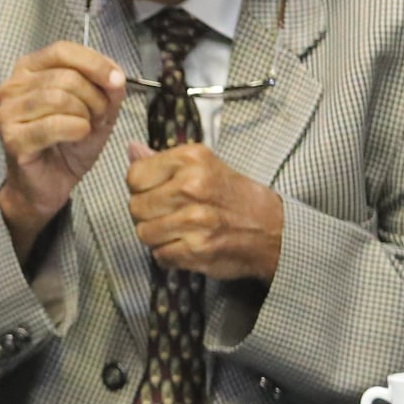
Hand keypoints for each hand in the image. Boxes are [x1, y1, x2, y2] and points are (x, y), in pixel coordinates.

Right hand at [0, 41, 129, 254]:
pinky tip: (78, 136)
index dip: (94, 62)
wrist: (49, 183)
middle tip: (100, 116)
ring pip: (58, 98)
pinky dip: (76, 129)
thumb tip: (116, 77)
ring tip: (87, 127)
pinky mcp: (12, 138)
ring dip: (85, 114)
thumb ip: (107, 89)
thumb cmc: (67, 142)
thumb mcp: (96, 109)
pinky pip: (53, 124)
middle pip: (65, 76)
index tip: (117, 80)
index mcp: (29, 69)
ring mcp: (7, 112)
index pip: (62, 50)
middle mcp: (12, 85)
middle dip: (94, 96)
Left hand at [124, 141, 284, 281]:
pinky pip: (160, 255)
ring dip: (156, 236)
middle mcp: (191, 187)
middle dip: (146, 213)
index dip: (140, 187)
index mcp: (191, 159)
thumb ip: (163, 160)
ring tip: (177, 229)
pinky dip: (169, 254)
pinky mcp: (197, 249)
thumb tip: (132, 149)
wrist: (272, 230)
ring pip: (144, 233)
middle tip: (168, 213)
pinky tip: (186, 243)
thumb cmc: (234, 196)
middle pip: (136, 206)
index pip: (135, 176)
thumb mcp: (204, 165)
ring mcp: (194, 220)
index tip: (155, 191)